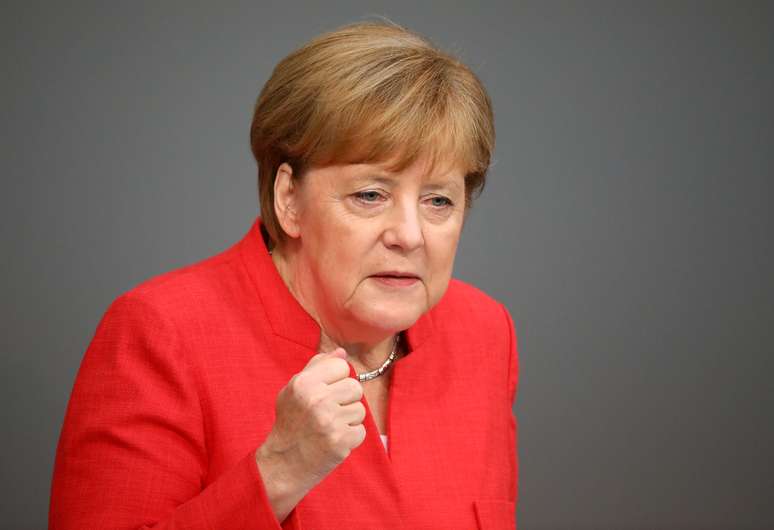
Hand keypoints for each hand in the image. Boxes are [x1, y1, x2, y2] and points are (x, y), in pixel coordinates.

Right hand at [256, 347, 365, 519]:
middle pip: (355, 387)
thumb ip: (318, 367)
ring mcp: (330, 421)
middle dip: (345, 399)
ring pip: (360, 409)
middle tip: (328, 412)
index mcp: (304, 383)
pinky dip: (350, 437)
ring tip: (329, 426)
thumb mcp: (294, 389)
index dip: (336, 380)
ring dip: (348, 419)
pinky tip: (333, 439)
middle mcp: (317, 400)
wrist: (283, 463)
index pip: (342, 366)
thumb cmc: (290, 423)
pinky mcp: (341, 442)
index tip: (325, 392)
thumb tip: (342, 352)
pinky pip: (361, 430)